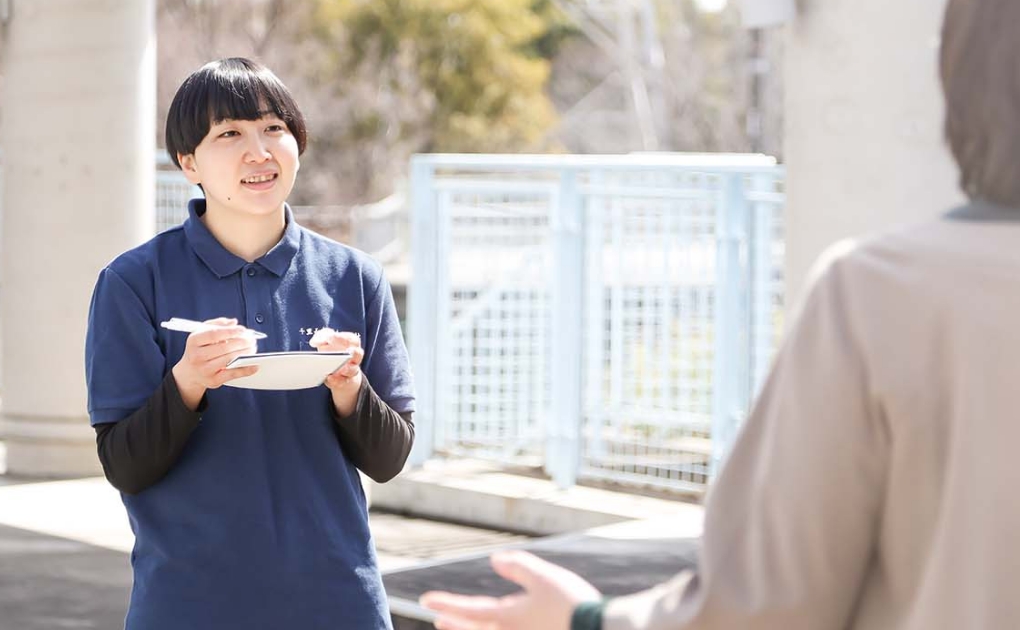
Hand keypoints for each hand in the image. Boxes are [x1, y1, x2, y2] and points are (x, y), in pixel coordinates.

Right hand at [171, 317, 258, 409]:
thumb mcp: (202, 333)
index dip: (230, 331)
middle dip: (242, 342)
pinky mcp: (213, 380)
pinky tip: (254, 365)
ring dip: (245, 353)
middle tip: (252, 339)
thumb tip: (234, 322)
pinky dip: (246, 370)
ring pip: (229, 360)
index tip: (243, 329)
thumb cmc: (199, 348)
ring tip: (253, 348)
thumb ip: (217, 324)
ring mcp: (204, 369)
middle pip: (224, 348)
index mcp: (194, 341)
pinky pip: (232, 374)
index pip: (214, 334)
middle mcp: (197, 356)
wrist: (189, 372)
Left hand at [309, 328, 364, 416]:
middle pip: (358, 354)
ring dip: (347, 369)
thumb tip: (315, 341)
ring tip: (341, 369)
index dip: (344, 337)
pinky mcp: (345, 382)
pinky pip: (343, 382)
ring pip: (353, 370)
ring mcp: (351, 370)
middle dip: (354, 353)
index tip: (333, 337)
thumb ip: (321, 338)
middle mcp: (354, 358)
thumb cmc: (331, 354)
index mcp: (351, 345)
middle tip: (349, 351)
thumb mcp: (326, 344)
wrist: (334, 372)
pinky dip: (336, 380)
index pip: (352, 339)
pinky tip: (329, 378)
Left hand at [419, 550, 601, 629]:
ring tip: (457, 626)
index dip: (447, 603)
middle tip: (438, 620)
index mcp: (508, 618)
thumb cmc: (571, 605)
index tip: (426, 600)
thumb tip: (495, 560)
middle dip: (456, 622)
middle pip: (476, 629)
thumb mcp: (543, 577)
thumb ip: (517, 566)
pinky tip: (499, 626)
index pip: (469, 609)